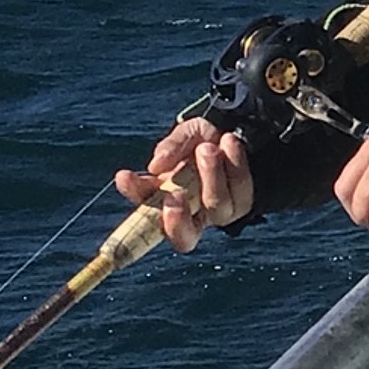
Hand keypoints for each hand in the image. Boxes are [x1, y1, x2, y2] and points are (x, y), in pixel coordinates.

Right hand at [115, 121, 252, 251]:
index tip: (125, 181)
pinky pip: (240, 187)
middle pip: (185, 236)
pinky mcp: (244, 200)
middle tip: (173, 194)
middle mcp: (191, 216)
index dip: (136, 222)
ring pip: (215, 205)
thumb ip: (170, 148)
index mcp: (164, 206)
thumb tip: (157, 166)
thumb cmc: (198, 141)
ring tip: (206, 148)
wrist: (233, 133)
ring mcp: (218, 211)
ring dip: (209, 176)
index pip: (146, 225)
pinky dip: (234, 163)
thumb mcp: (182, 137)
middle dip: (178, 219)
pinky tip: (228, 141)